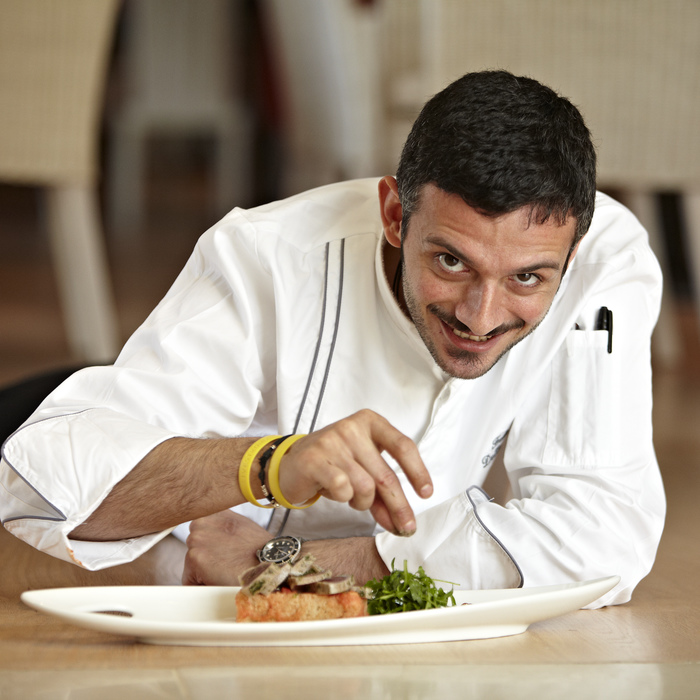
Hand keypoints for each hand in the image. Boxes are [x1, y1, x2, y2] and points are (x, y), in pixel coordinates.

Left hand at [182, 510, 268, 585]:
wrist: (269, 564)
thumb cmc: (260, 550)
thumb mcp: (241, 526)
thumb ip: (222, 527)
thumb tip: (212, 538)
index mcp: (213, 513)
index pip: (200, 533)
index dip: (212, 546)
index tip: (223, 552)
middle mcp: (201, 522)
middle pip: (194, 549)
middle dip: (207, 559)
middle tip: (229, 562)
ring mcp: (196, 539)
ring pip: (192, 566)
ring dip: (205, 572)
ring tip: (228, 569)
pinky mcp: (194, 558)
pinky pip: (190, 581)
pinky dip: (202, 585)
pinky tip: (221, 578)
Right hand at [278, 409, 432, 535]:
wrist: (291, 464)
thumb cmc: (333, 464)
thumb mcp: (362, 470)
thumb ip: (383, 492)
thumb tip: (402, 522)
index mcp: (370, 422)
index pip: (403, 445)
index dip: (417, 471)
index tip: (426, 492)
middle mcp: (352, 427)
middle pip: (386, 475)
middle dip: (398, 506)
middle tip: (406, 527)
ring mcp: (332, 441)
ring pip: (365, 486)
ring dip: (363, 502)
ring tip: (352, 497)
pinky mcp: (315, 458)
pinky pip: (343, 489)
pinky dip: (344, 498)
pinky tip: (335, 491)